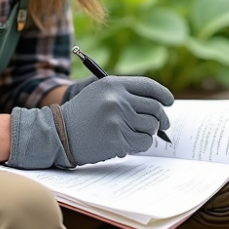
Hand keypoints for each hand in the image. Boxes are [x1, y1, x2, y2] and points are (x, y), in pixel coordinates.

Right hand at [8, 76, 172, 168]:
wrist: (59, 134)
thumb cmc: (81, 115)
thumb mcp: (98, 93)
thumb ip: (124, 94)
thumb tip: (157, 103)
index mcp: (113, 84)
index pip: (148, 86)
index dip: (163, 94)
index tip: (169, 102)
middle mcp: (117, 100)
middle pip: (154, 108)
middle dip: (162, 117)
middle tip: (163, 124)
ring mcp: (117, 120)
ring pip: (151, 126)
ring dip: (149, 132)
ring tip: (137, 134)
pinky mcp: (117, 139)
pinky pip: (144, 142)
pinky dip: (142, 144)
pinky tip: (132, 143)